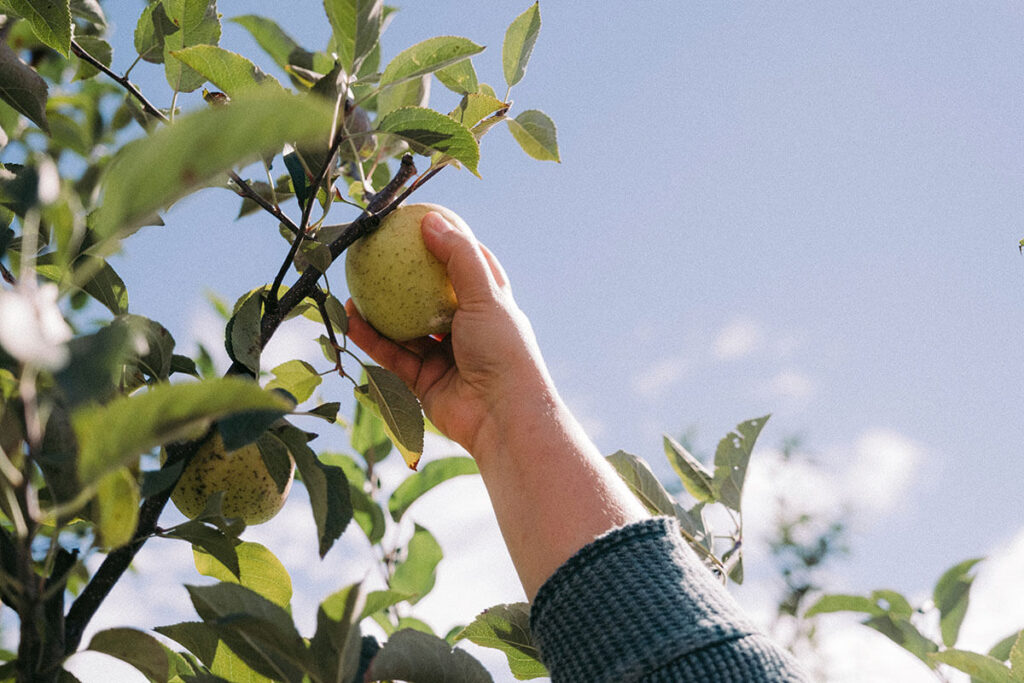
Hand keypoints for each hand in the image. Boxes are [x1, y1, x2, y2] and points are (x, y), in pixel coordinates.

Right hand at [345, 211, 553, 457]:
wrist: (502, 417)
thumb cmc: (503, 351)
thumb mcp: (486, 295)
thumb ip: (458, 257)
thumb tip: (431, 219)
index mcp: (491, 306)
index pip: (471, 266)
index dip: (449, 244)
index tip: (420, 223)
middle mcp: (468, 329)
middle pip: (431, 296)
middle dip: (405, 278)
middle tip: (376, 253)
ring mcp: (446, 356)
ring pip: (406, 327)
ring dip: (380, 309)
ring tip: (352, 284)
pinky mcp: (425, 381)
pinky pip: (393, 355)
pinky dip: (372, 338)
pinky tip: (350, 318)